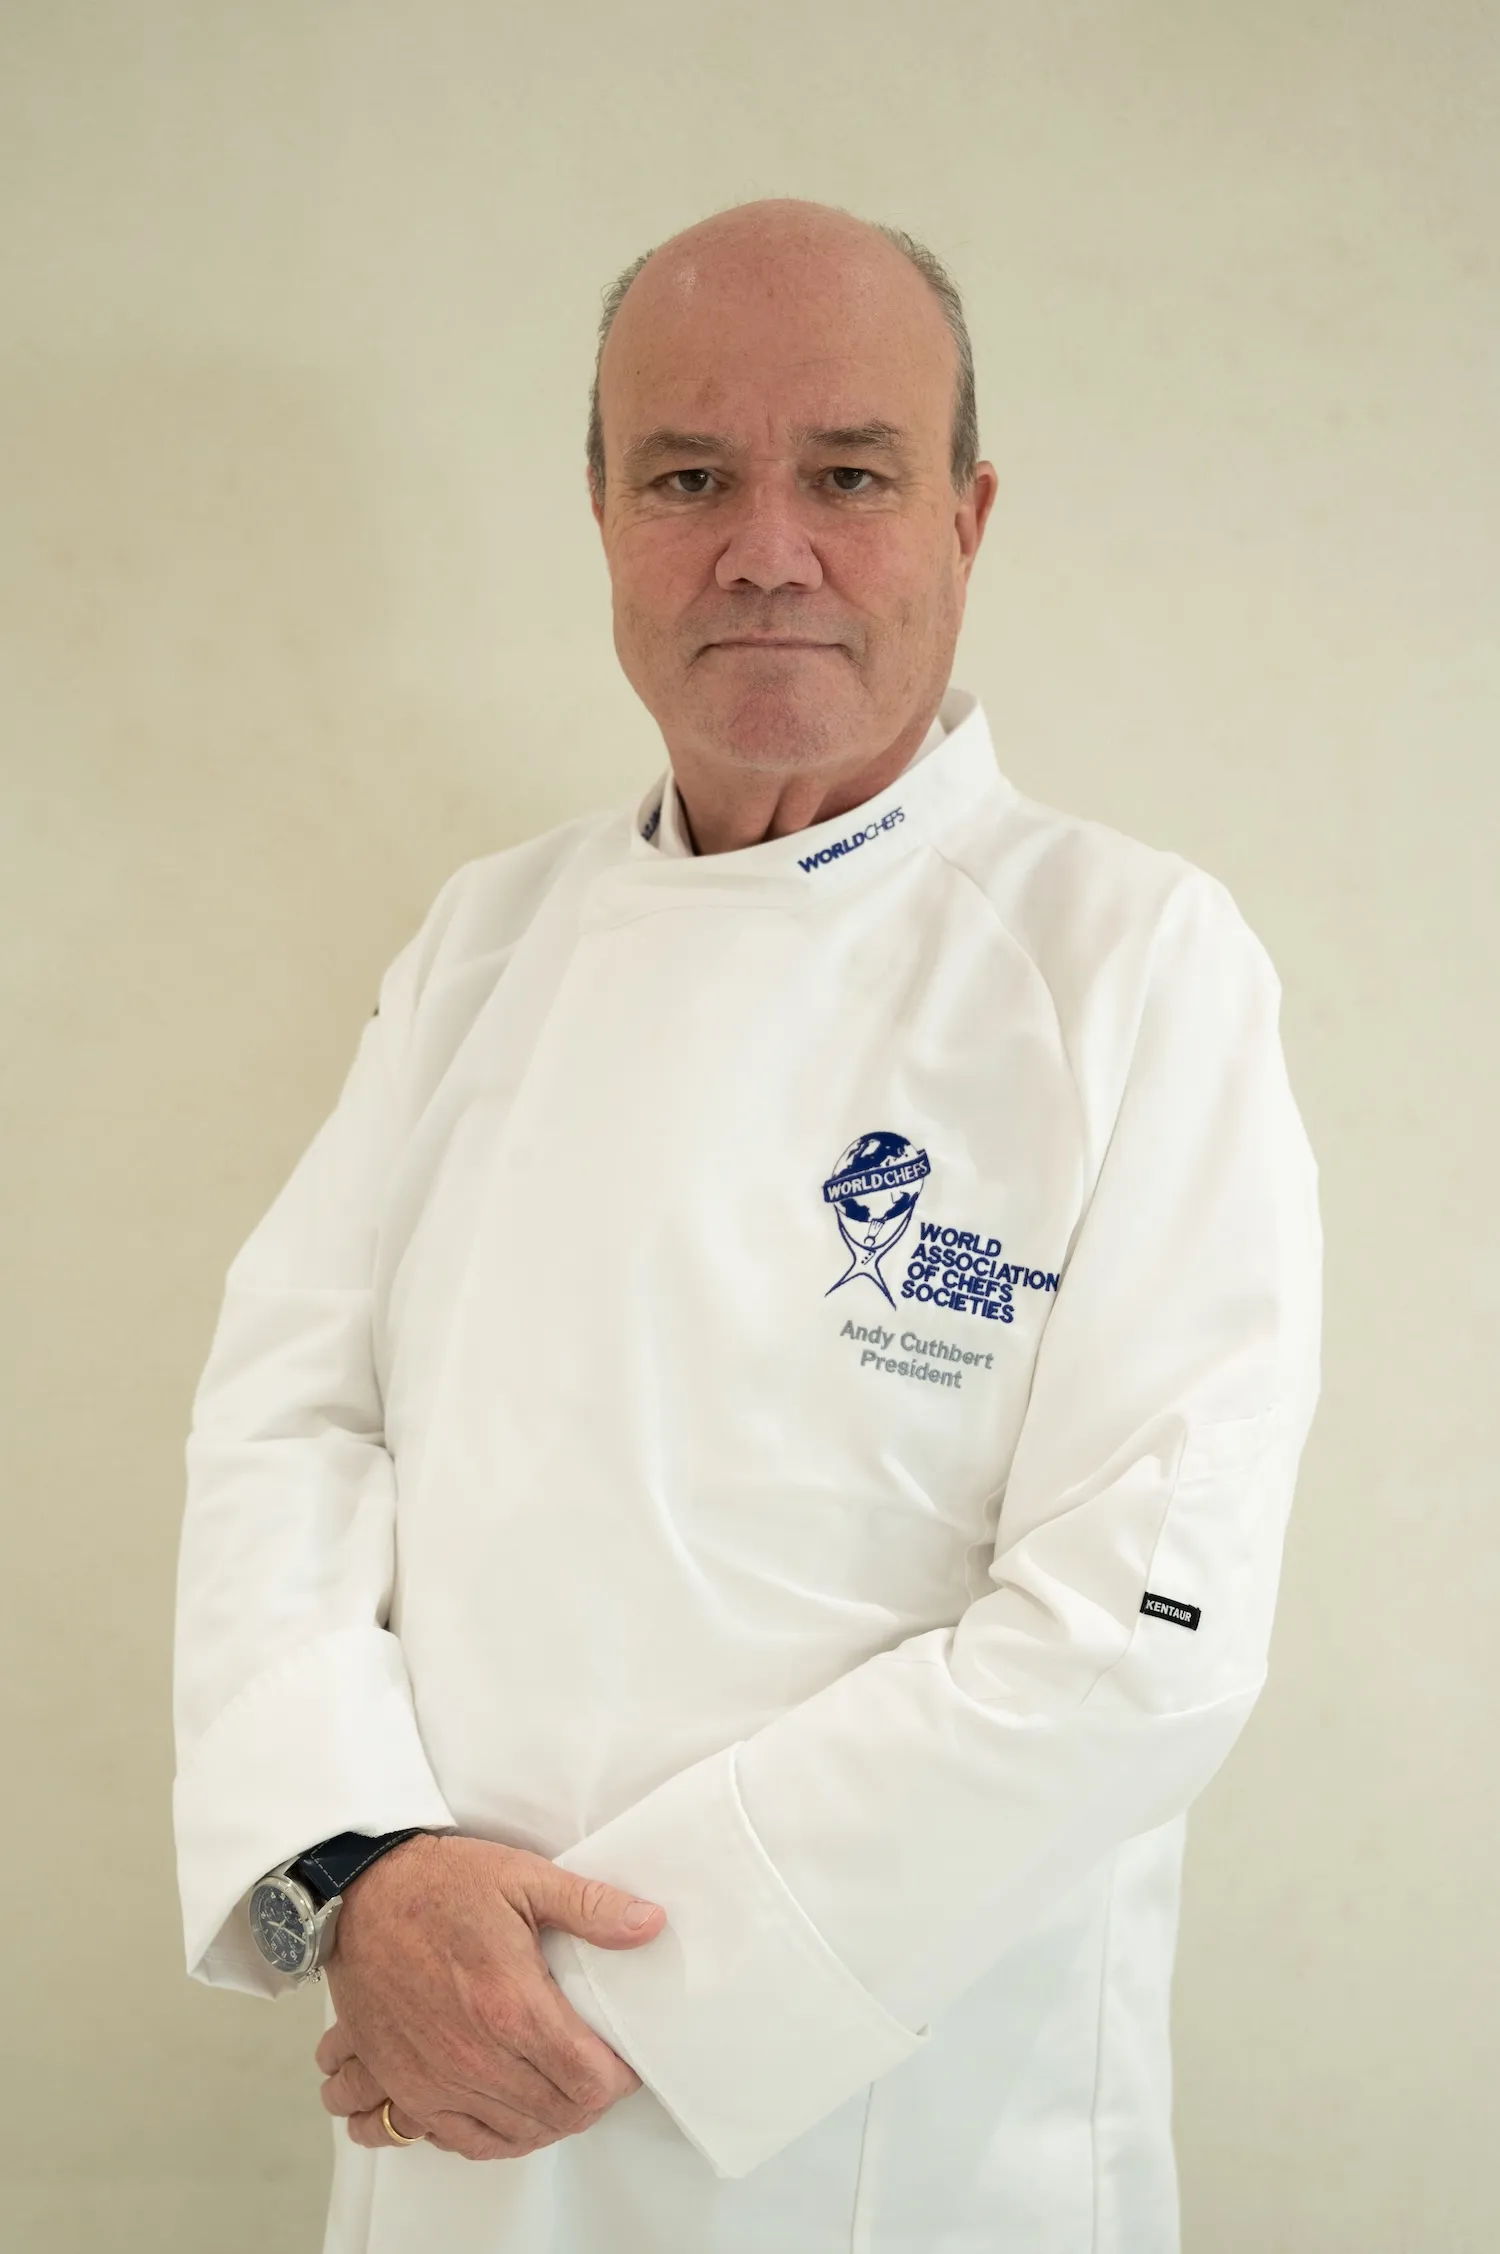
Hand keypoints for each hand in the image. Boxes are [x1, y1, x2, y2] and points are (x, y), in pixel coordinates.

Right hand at [316, 1833, 665, 2160]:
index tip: (625, 2062)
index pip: (588, 2079)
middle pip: (558, 2115)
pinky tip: (512, 2117)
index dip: (619, 2078)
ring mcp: (436, 2079)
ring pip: (514, 2135)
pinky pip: (460, 2142)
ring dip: (548, 2122)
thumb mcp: (524, 1878)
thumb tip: (650, 1924)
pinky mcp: (406, 2086)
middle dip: (590, 2101)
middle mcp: (474, 2055)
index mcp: (511, 2005)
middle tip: (599, 2073)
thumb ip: (591, 1906)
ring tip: (563, 2093)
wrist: (359, 1896)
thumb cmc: (441, 1884)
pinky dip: (496, 2139)